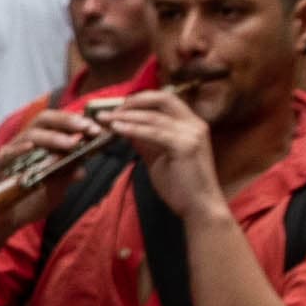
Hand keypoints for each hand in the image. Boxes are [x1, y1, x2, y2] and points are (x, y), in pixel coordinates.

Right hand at [0, 110, 110, 231]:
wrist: (3, 222)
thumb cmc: (28, 202)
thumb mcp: (54, 190)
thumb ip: (65, 178)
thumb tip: (82, 170)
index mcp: (39, 144)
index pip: (57, 123)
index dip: (76, 122)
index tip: (95, 128)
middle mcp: (23, 144)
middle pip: (43, 120)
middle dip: (66, 122)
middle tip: (86, 128)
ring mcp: (9, 154)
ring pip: (29, 135)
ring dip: (52, 137)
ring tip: (70, 144)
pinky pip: (6, 155)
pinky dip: (19, 150)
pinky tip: (31, 147)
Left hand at [96, 88, 221, 220]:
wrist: (199, 207)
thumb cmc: (180, 186)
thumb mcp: (158, 157)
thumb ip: (145, 141)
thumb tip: (126, 128)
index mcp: (191, 124)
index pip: (165, 100)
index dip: (141, 99)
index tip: (119, 107)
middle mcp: (194, 124)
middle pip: (163, 98)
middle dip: (133, 101)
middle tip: (110, 110)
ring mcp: (192, 133)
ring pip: (154, 116)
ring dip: (126, 115)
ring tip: (105, 119)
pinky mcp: (185, 146)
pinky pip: (154, 133)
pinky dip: (133, 129)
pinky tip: (116, 129)